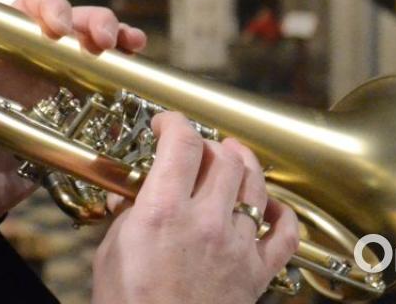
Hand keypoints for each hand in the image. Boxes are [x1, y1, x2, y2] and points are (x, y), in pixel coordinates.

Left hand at [0, 0, 147, 227]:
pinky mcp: (75, 117)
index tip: (59, 26)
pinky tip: (140, 84)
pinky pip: (104, 92)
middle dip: (91, 20)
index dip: (44, 7)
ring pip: (92, 51)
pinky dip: (124, 82)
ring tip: (132, 45)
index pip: (23, 14)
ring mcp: (56, 89)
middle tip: (106, 39)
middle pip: (68, 24)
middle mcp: (31, 66)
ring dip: (116, 39)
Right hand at [91, 112, 299, 303]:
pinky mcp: (256, 273)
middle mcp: (205, 221)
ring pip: (255, 184)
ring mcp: (236, 246)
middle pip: (223, 156)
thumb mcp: (110, 252)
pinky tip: (271, 206)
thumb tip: (134, 197)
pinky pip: (285, 234)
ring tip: (232, 158)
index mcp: (163, 211)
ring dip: (243, 164)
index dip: (173, 122)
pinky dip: (282, 213)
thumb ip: (127, 216)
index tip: (164, 124)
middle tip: (195, 146)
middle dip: (208, 142)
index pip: (181, 142)